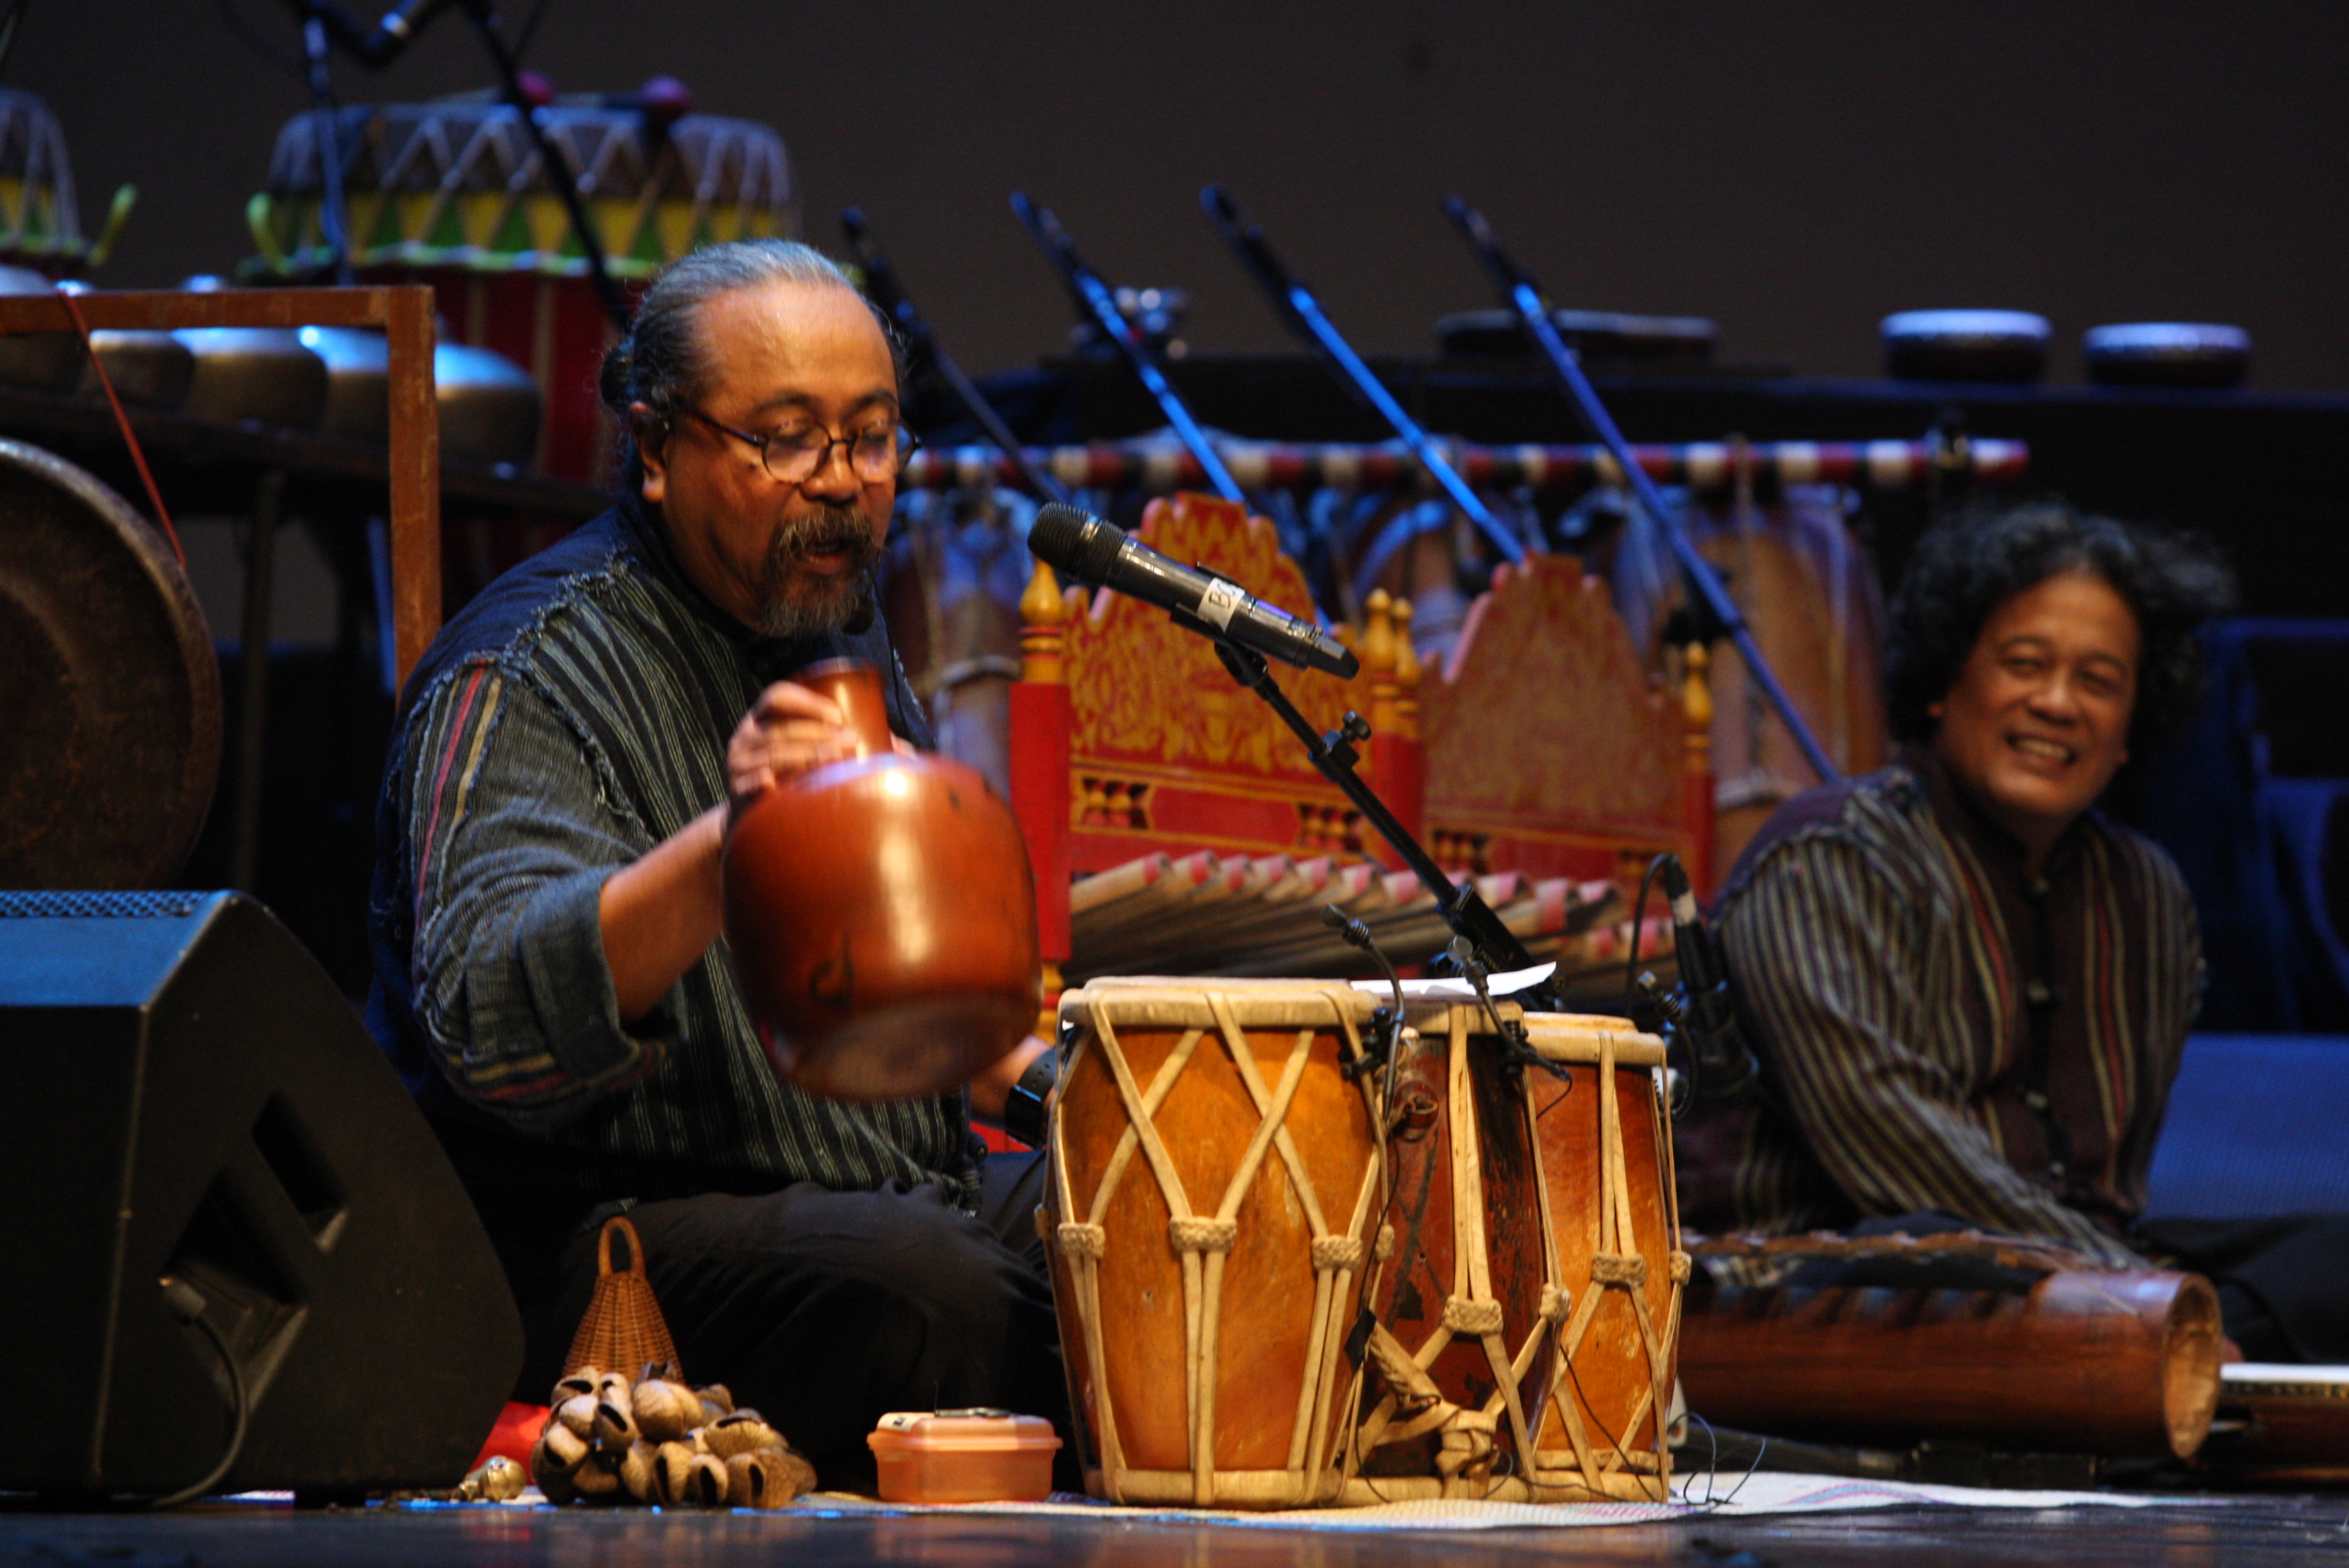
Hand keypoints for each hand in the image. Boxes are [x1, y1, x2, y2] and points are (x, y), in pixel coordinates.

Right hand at [726, 681, 856, 812]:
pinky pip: (750, 784)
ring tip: (835, 759)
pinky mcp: (736, 791)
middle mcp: (744, 737)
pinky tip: (775, 783)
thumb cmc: (784, 774)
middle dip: (818, 735)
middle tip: (850, 742)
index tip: (838, 717)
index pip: (777, 697)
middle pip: (780, 730)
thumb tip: (876, 740)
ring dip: (806, 757)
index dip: (807, 702)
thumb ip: (818, 737)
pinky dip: (763, 782)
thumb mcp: (792, 748)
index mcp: (759, 718)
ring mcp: (737, 764)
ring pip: (772, 756)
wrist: (749, 815)